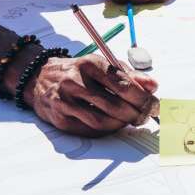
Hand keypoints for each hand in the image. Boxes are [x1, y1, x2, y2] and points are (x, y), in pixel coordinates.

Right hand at [27, 54, 158, 136]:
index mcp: (90, 63)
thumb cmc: (78, 71)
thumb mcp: (102, 65)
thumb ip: (129, 75)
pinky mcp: (60, 119)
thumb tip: (153, 86)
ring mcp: (65, 101)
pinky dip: (106, 130)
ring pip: (102, 120)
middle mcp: (75, 81)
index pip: (122, 83)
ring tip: (130, 120)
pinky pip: (89, 130)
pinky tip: (113, 124)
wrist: (40, 78)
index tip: (154, 104)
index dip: (142, 97)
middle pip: (114, 104)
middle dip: (135, 113)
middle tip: (145, 116)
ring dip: (121, 123)